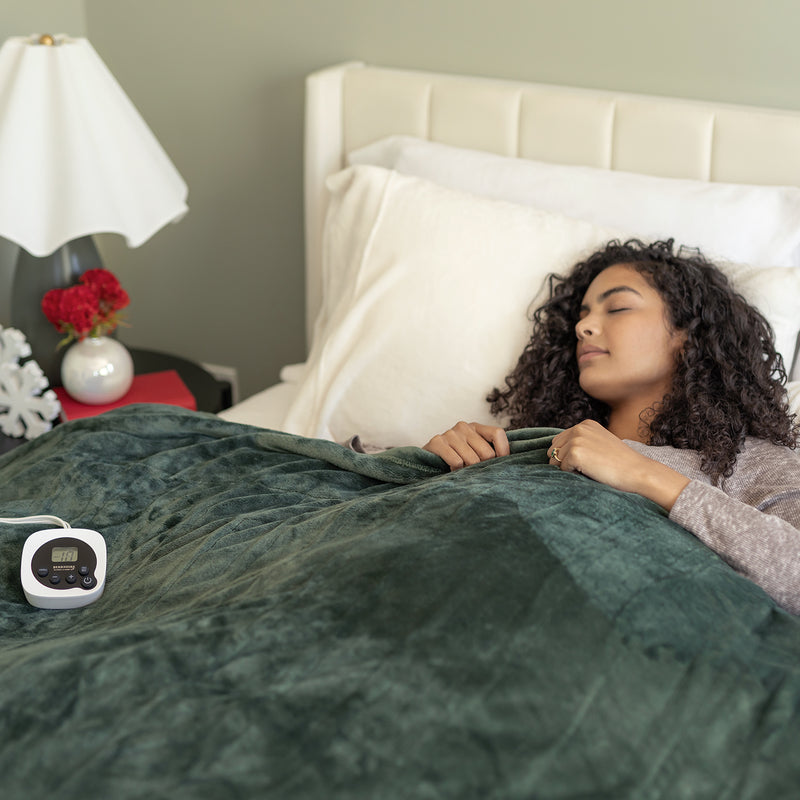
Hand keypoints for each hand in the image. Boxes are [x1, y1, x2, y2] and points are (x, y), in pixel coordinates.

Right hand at [423, 421, 509, 470]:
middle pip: (486, 452)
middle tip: (473, 471)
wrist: (425, 461)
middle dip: (482, 467)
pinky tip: (450, 468)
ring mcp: (450, 433)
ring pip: (472, 460)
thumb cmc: (456, 459)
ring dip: (467, 471)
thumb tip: (511, 462)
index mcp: (476, 427)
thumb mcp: (474, 452)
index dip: (503, 451)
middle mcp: (464, 427)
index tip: (500, 465)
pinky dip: (455, 470)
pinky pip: (457, 462)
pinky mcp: (437, 442)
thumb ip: (490, 452)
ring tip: (460, 470)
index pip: (498, 433)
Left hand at [547, 420, 689, 510]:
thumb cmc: (620, 463)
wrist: (637, 471)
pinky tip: (590, 473)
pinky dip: (572, 475)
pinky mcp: (575, 453)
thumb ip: (582, 442)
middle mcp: (579, 428)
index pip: (560, 440)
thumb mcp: (600, 443)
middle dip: (563, 461)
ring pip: (555, 459)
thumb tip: (554, 453)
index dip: (567, 455)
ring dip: (567, 469)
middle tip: (586, 468)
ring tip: (589, 469)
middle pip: (554, 449)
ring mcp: (576, 440)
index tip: (586, 462)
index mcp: (585, 424)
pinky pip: (562, 469)